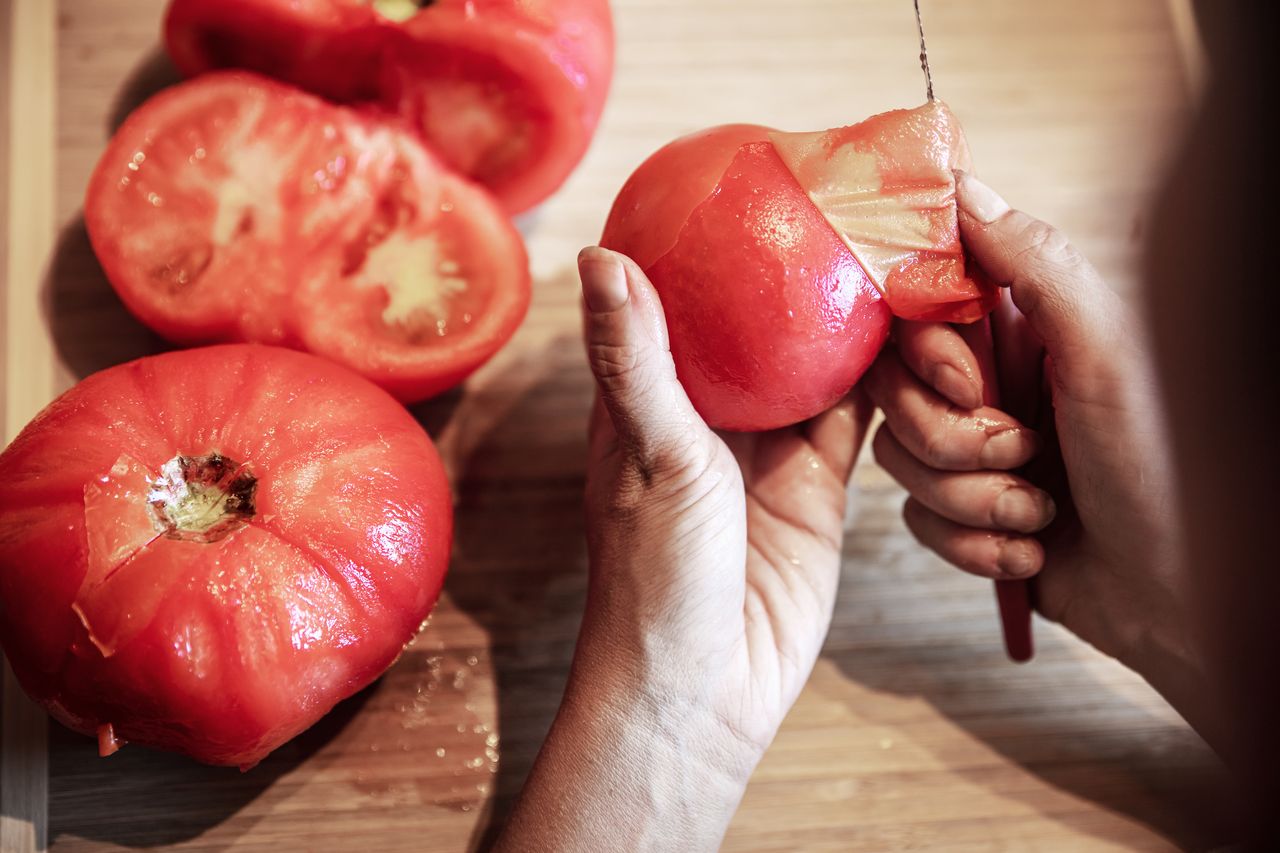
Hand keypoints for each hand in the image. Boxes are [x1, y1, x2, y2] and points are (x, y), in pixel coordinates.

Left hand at [495, 248, 869, 850]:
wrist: (704, 691)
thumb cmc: (653, 577)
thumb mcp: (648, 453)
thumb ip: (637, 358)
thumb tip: (598, 253)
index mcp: (654, 395)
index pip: (694, 298)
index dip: (729, 245)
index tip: (773, 184)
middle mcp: (713, 412)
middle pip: (770, 323)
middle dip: (812, 275)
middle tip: (865, 214)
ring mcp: (771, 447)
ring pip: (825, 363)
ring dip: (862, 323)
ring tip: (904, 265)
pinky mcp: (822, 486)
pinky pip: (863, 417)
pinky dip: (891, 381)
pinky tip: (920, 337)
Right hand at [864, 173, 1210, 737]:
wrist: (1178, 596)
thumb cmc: (1163, 464)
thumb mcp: (1105, 351)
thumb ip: (1034, 264)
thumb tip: (964, 186)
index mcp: (1023, 331)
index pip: (920, 307)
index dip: (925, 350)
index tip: (967, 382)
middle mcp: (991, 384)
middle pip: (895, 389)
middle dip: (951, 437)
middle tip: (1022, 451)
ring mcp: (974, 452)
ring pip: (900, 458)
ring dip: (972, 498)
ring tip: (1039, 512)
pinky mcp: (964, 514)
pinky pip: (916, 519)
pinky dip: (972, 542)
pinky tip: (1030, 548)